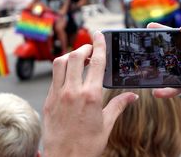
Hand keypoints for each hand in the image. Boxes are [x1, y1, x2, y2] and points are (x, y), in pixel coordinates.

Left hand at [43, 32, 137, 156]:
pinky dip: (61, 69)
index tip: (99, 35)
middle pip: (75, 56)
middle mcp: (73, 91)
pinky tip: (68, 75)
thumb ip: (119, 106)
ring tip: (78, 59)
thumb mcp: (107, 125)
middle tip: (90, 48)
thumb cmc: (86, 146)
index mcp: (91, 96)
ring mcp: (58, 94)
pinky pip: (54, 77)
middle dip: (84, 47)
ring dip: (70, 55)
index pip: (96, 62)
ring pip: (60, 63)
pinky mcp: (49, 100)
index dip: (99, 44)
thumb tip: (132, 97)